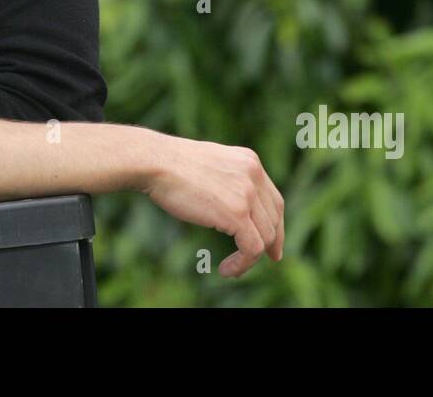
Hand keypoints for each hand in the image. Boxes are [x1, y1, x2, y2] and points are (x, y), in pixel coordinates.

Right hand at [142, 135, 283, 276]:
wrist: (156, 162)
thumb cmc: (171, 166)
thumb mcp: (212, 167)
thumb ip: (229, 181)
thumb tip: (233, 209)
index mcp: (249, 162)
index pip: (274, 200)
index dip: (277, 225)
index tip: (272, 244)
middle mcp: (254, 175)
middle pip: (274, 219)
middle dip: (270, 244)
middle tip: (262, 260)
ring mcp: (247, 194)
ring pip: (265, 237)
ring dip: (250, 258)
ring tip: (232, 268)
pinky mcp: (237, 213)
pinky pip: (252, 248)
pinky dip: (242, 264)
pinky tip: (226, 270)